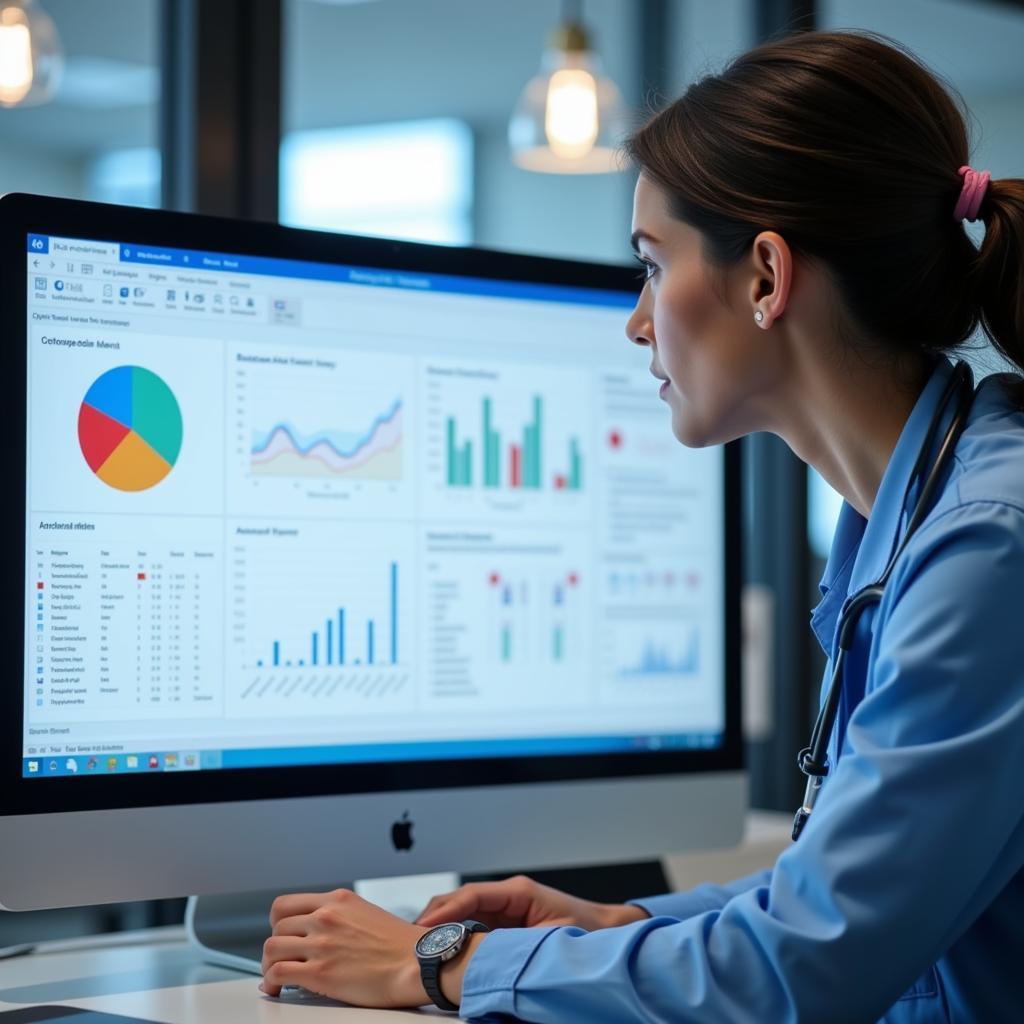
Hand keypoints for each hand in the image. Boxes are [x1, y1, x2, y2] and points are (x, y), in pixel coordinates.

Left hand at [260, 888, 427, 1007]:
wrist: (419, 962)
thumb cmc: (400, 944)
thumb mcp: (366, 914)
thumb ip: (340, 917)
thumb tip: (321, 932)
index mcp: (337, 900)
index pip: (285, 904)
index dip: (278, 923)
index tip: (282, 935)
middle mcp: (326, 917)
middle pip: (277, 926)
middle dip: (276, 945)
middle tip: (280, 959)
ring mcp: (322, 944)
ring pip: (271, 948)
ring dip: (269, 965)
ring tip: (275, 977)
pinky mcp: (321, 973)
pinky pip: (279, 973)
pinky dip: (272, 982)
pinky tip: (277, 988)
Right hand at [416, 874, 649, 930]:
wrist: (607, 931)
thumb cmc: (588, 931)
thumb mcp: (554, 938)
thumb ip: (523, 945)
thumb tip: (495, 957)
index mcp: (519, 892)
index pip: (473, 895)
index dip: (447, 910)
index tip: (426, 927)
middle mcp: (508, 897)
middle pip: (460, 900)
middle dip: (434, 917)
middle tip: (410, 940)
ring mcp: (504, 908)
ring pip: (462, 912)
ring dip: (441, 926)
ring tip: (419, 947)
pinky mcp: (503, 922)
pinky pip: (471, 924)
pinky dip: (453, 934)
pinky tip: (441, 949)